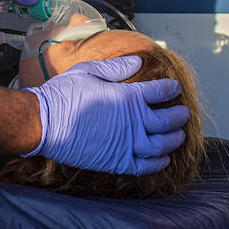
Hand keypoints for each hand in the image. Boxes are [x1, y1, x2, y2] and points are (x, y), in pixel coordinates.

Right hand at [23, 55, 187, 174]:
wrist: (44, 123)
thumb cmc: (63, 94)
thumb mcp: (89, 71)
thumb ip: (117, 68)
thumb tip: (138, 62)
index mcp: (128, 97)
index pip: (160, 92)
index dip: (170, 89)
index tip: (174, 88)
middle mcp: (133, 122)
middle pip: (167, 121)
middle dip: (179, 116)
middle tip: (183, 113)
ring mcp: (127, 144)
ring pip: (162, 145)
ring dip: (174, 139)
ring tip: (179, 135)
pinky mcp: (117, 162)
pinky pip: (145, 166)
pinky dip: (158, 163)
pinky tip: (163, 159)